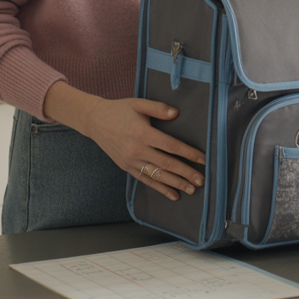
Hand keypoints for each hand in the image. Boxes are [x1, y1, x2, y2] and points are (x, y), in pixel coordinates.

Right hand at [81, 97, 206, 201]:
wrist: (94, 121)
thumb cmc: (119, 110)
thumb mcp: (139, 103)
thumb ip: (159, 108)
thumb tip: (176, 113)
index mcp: (142, 133)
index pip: (171, 146)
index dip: (189, 153)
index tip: (203, 159)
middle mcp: (136, 150)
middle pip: (166, 164)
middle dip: (186, 173)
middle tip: (201, 181)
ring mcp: (131, 161)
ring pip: (157, 175)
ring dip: (176, 184)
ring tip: (191, 190)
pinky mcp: (126, 167)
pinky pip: (146, 180)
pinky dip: (160, 189)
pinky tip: (173, 194)